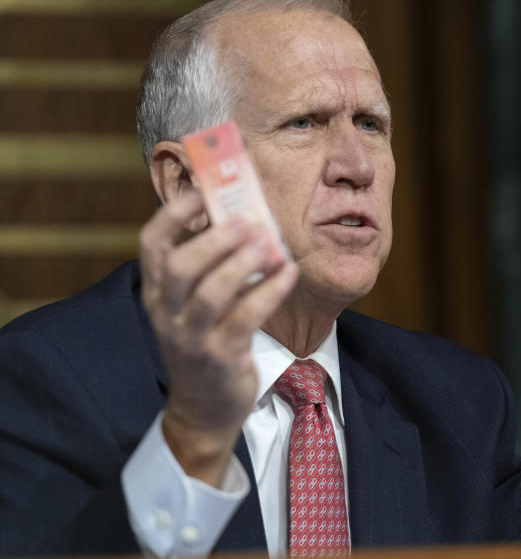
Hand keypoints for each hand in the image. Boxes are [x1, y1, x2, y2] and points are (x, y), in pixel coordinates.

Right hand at [139, 190, 298, 485]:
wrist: (203, 411)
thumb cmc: (206, 344)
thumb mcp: (195, 306)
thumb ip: (211, 267)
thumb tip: (247, 219)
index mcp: (157, 292)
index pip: (151, 244)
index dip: (174, 213)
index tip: (203, 190)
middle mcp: (166, 312)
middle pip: (179, 266)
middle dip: (215, 240)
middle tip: (248, 222)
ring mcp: (191, 337)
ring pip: (210, 293)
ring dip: (243, 263)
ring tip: (269, 245)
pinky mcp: (220, 357)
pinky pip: (246, 317)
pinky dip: (270, 291)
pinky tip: (288, 273)